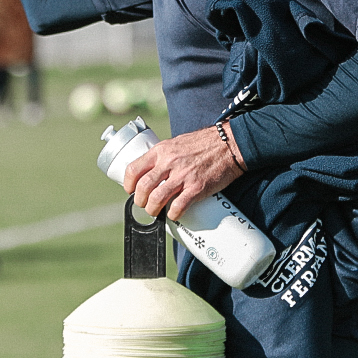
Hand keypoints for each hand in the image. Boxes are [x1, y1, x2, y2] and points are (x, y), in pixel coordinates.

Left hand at [125, 123, 243, 221]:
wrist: (229, 144)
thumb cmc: (204, 144)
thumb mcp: (177, 143)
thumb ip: (164, 157)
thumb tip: (151, 173)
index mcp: (162, 150)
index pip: (134, 168)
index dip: (128, 184)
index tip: (130, 190)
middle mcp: (170, 162)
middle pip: (143, 187)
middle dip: (140, 200)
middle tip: (144, 204)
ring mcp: (183, 175)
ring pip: (157, 199)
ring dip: (153, 210)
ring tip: (156, 212)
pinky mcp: (197, 187)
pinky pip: (178, 206)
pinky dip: (173, 214)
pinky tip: (174, 214)